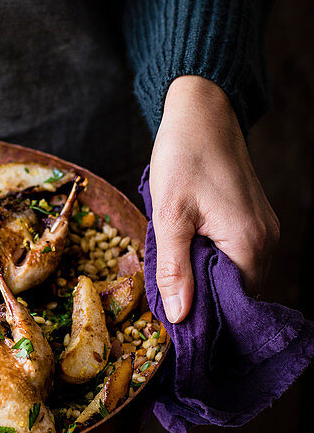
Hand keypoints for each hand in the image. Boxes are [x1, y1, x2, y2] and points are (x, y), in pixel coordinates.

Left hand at [148, 76, 278, 323]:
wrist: (203, 113)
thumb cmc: (184, 157)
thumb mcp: (169, 215)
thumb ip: (175, 269)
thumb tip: (179, 317)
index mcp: (249, 244)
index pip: (234, 305)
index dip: (204, 316)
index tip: (173, 320)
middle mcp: (266, 241)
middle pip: (237, 293)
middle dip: (203, 297)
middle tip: (166, 292)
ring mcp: (264, 230)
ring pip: (236, 274)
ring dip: (205, 277)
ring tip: (174, 268)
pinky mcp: (255, 221)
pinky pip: (237, 255)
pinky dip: (212, 259)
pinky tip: (188, 250)